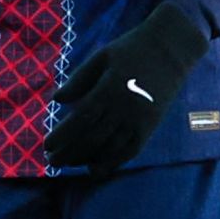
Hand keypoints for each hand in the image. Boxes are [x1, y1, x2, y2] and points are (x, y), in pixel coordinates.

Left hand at [44, 4, 209, 170]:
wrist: (171, 49)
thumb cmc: (131, 49)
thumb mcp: (101, 57)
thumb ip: (79, 79)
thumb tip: (57, 100)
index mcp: (110, 88)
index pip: (82, 118)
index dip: (63, 135)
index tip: (47, 145)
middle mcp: (125, 107)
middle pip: (93, 137)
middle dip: (70, 152)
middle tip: (52, 161)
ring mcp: (140, 119)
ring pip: (111, 148)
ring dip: (88, 160)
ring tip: (69, 165)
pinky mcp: (151, 125)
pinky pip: (132, 150)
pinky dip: (114, 162)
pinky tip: (97, 169)